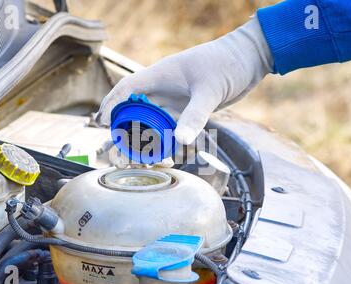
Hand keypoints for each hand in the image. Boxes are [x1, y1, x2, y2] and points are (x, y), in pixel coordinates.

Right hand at [97, 16, 272, 144]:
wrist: (249, 59)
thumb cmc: (227, 63)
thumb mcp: (209, 90)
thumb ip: (194, 115)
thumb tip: (180, 142)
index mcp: (161, 75)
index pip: (127, 88)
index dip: (112, 104)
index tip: (101, 123)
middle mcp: (164, 88)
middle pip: (135, 108)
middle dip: (123, 128)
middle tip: (114, 148)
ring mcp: (175, 98)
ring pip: (152, 120)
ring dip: (143, 137)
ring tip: (134, 157)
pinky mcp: (188, 108)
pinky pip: (171, 126)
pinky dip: (165, 140)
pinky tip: (163, 154)